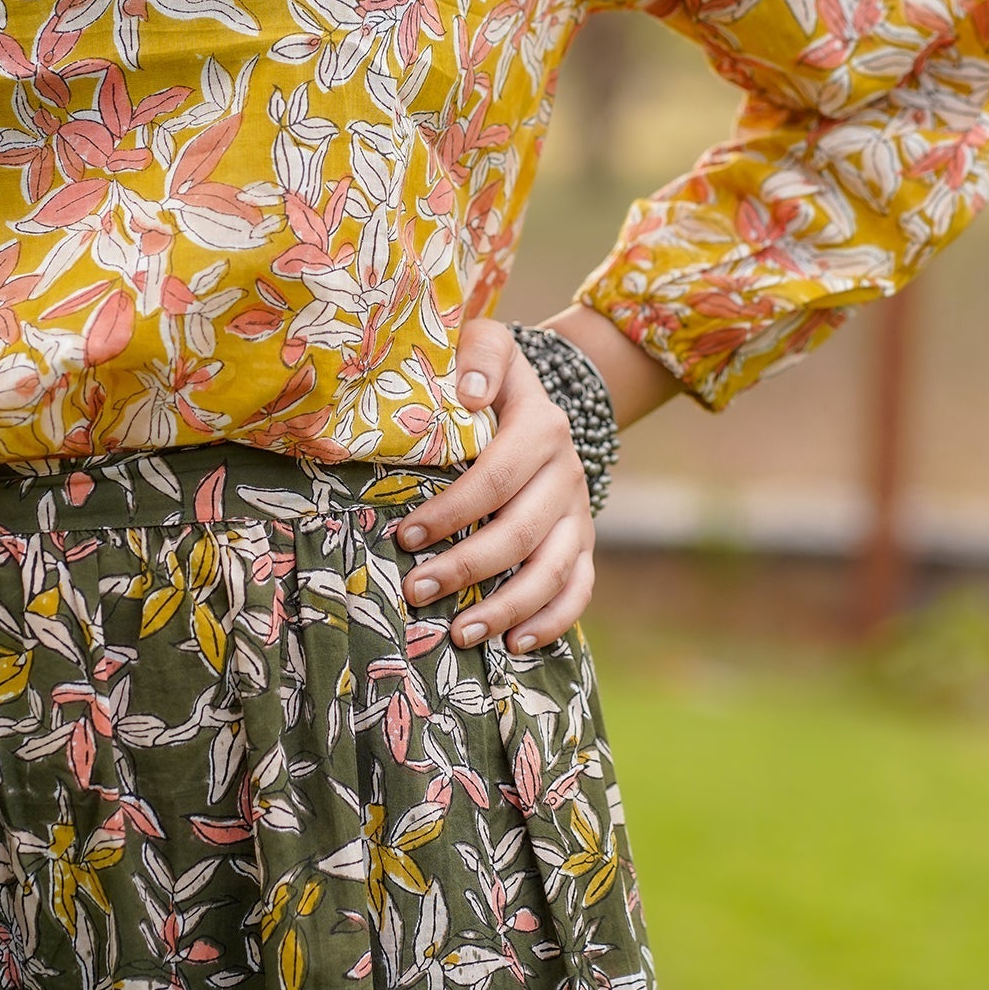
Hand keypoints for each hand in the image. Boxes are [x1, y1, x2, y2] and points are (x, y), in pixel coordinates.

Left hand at [396, 317, 595, 653]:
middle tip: (415, 591)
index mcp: (542, 426)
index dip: (453, 511)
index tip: (406, 538)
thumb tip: (473, 392)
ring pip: (553, 570)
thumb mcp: (483, 345)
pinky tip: (515, 644)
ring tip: (459, 634)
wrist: (533, 396)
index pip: (498, 477)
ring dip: (507, 607)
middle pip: (521, 532)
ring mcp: (578, 511)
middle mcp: (568, 472)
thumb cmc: (484, 375)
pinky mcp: (582, 540)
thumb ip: (479, 355)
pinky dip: (554, 620)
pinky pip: (579, 588)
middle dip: (467, 567)